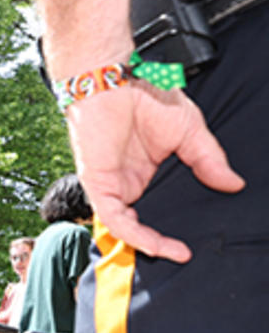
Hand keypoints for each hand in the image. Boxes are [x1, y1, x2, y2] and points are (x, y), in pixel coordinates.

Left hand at [65, 82, 243, 262]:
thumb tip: (234, 184)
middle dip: (165, 240)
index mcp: (148, 171)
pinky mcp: (98, 186)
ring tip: (178, 253)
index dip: (181, 222)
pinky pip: (115, 219)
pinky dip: (135, 234)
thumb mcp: (189, 132)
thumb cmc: (144, 96)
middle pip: (147, 220)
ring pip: (128, 227)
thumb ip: (208, 160)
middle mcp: (129, 182)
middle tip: (191, 251)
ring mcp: (112, 186)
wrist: (112, 79)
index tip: (204, 234)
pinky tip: (157, 244)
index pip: (164, 205)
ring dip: (151, 244)